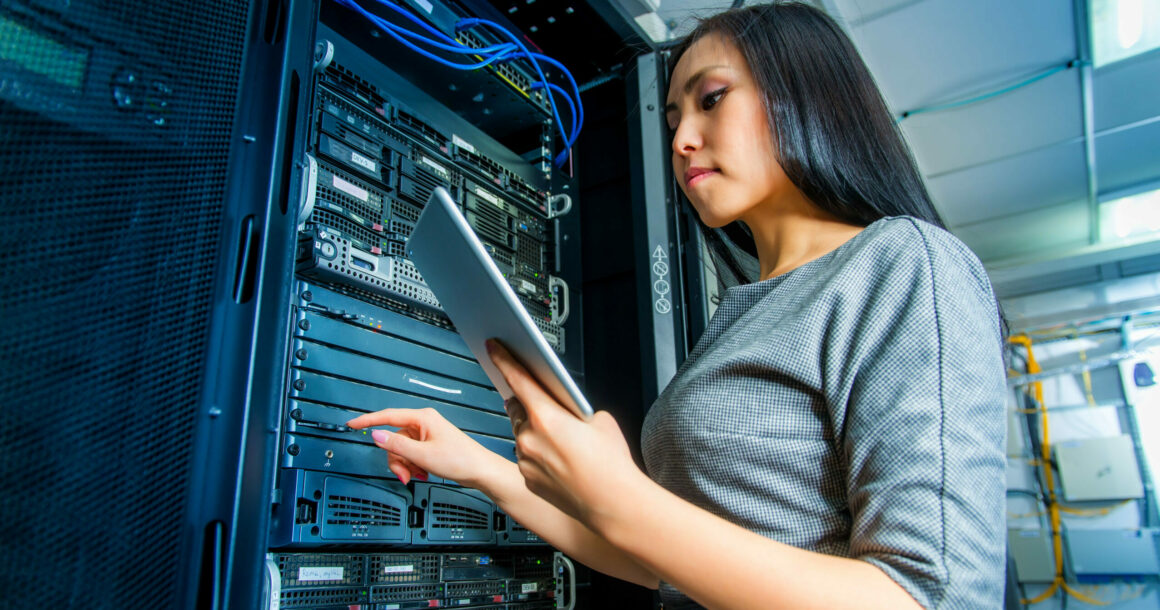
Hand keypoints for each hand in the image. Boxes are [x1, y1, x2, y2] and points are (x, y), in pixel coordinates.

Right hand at [346, 407, 505, 485]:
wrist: (480, 471)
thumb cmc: (461, 459)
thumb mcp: (423, 455)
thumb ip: (397, 445)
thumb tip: (376, 435)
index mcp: (423, 418)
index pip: (388, 416)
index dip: (368, 421)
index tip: (353, 424)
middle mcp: (424, 423)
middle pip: (394, 439)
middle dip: (396, 459)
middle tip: (405, 474)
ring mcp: (427, 434)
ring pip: (401, 449)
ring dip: (405, 465)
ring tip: (417, 474)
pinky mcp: (430, 445)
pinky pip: (411, 454)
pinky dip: (412, 465)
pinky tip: (422, 473)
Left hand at [487, 339, 647, 530]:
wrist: (612, 504)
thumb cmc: (610, 464)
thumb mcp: (600, 420)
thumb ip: (575, 409)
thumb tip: (567, 410)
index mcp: (547, 416)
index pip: (518, 378)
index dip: (503, 359)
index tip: (493, 347)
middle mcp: (530, 437)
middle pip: (516, 407)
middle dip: (525, 401)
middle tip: (540, 401)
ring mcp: (526, 460)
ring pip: (520, 434)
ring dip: (532, 430)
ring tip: (559, 439)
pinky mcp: (527, 479)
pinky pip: (526, 458)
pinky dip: (536, 454)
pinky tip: (558, 460)